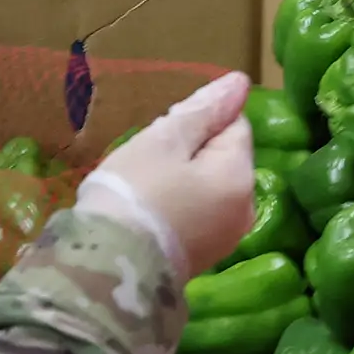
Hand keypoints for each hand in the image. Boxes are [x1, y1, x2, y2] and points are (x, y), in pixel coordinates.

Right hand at [82, 70, 254, 285]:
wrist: (108, 271)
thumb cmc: (134, 194)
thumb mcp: (165, 140)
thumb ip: (204, 110)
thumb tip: (241, 82)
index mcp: (240, 175)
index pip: (235, 125)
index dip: (198, 122)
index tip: (162, 135)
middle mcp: (245, 208)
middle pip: (223, 159)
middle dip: (190, 152)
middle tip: (148, 163)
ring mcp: (225, 239)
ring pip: (208, 188)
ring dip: (182, 179)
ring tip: (143, 188)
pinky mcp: (203, 259)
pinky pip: (197, 215)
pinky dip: (177, 207)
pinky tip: (147, 212)